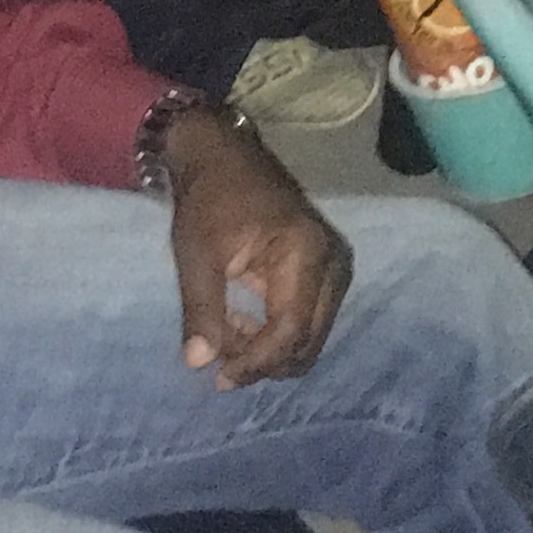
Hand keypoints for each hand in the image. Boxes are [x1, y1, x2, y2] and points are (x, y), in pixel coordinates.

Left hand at [162, 107, 352, 385]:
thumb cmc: (209, 198)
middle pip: (308, 341)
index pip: (292, 330)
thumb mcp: (196, 252)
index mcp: (306, 252)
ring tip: (223, 332)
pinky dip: (275, 333)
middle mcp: (334, 264)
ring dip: (268, 350)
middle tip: (217, 359)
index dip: (258, 362)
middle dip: (263, 361)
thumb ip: (200, 308)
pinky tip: (240, 319)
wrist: (225, 155)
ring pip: (310, 337)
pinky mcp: (329, 273)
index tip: (220, 377)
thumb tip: (199, 363)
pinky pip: (308, 321)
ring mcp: (336, 268)